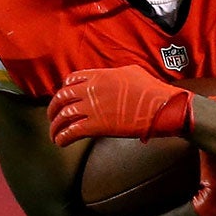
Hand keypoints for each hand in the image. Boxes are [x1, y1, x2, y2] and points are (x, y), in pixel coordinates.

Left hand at [49, 66, 191, 145]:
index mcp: (99, 75)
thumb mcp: (131, 72)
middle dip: (53, 109)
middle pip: (62, 98)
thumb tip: (110, 79)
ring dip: (55, 127)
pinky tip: (61, 143)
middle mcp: (91, 89)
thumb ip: (114, 75)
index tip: (63, 99)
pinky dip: (62, 138)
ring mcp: (92, 108)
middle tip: (52, 117)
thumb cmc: (153, 90)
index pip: (71, 80)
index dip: (64, 90)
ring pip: (63, 116)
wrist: (163, 107)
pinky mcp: (97, 126)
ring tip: (54, 134)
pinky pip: (71, 132)